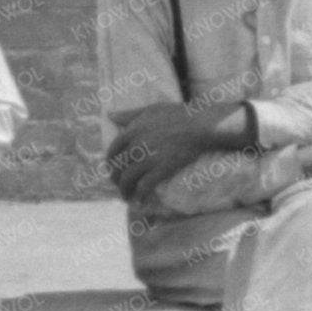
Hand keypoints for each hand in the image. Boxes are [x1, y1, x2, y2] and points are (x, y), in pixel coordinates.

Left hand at [104, 99, 236, 199]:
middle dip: (116, 180)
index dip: (111, 163)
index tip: (114, 169)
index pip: (112, 150)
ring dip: (125, 191)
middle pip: (118, 167)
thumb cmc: (179, 114)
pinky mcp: (162, 169)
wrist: (201, 125)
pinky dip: (140, 196)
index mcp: (132, 130)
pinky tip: (140, 201)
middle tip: (120, 186)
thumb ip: (129, 114)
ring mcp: (148, 158)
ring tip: (127, 197)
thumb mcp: (151, 109)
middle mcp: (137, 145)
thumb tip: (110, 115)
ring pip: (127, 180)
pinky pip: (144, 186)